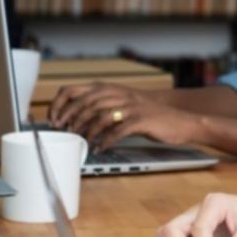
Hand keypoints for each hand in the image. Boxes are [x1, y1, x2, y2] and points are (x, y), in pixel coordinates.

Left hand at [50, 82, 197, 150]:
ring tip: (83, 141)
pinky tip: (102, 148)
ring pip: (101, 116)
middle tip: (66, 132)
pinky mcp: (142, 120)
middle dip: (71, 119)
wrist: (182, 120)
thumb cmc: (151, 116)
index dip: (61, 104)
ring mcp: (132, 106)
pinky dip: (107, 141)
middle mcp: (121, 94)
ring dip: (88, 131)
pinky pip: (119, 130)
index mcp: (113, 89)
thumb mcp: (126, 107)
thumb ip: (105, 109)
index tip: (54, 119)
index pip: (77, 89)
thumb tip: (78, 121)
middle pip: (86, 103)